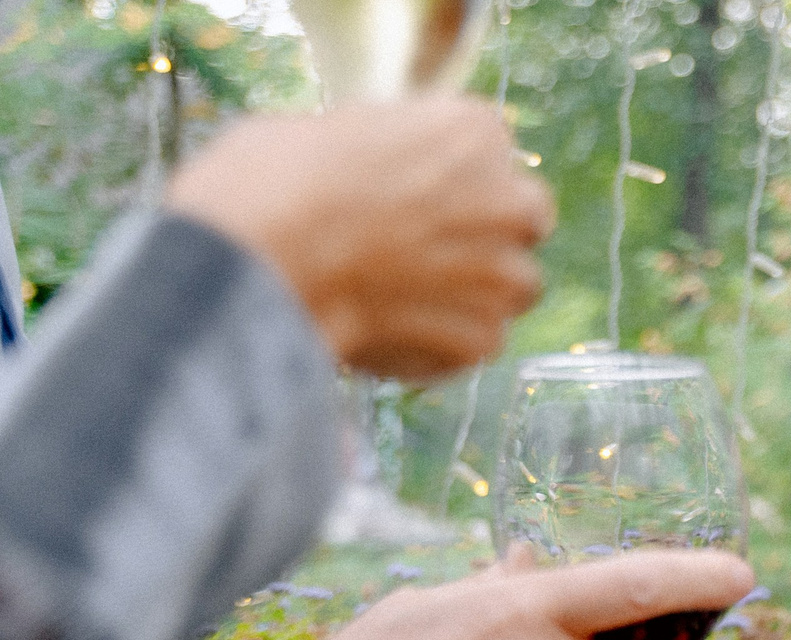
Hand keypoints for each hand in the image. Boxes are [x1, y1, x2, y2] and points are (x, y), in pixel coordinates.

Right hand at [164, 98, 553, 381]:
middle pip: (521, 222)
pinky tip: (385, 334)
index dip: (453, 181)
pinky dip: (438, 344)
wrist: (258, 261)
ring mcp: (503, 277)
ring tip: (402, 298)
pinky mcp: (481, 339)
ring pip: (510, 289)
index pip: (490, 156)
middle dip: (486, 236)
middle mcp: (508, 202)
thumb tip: (382, 172)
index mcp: (475, 133)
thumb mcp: (332, 131)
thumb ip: (388, 153)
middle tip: (425, 250)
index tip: (417, 197)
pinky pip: (471, 344)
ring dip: (471, 294)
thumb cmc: (275, 182)